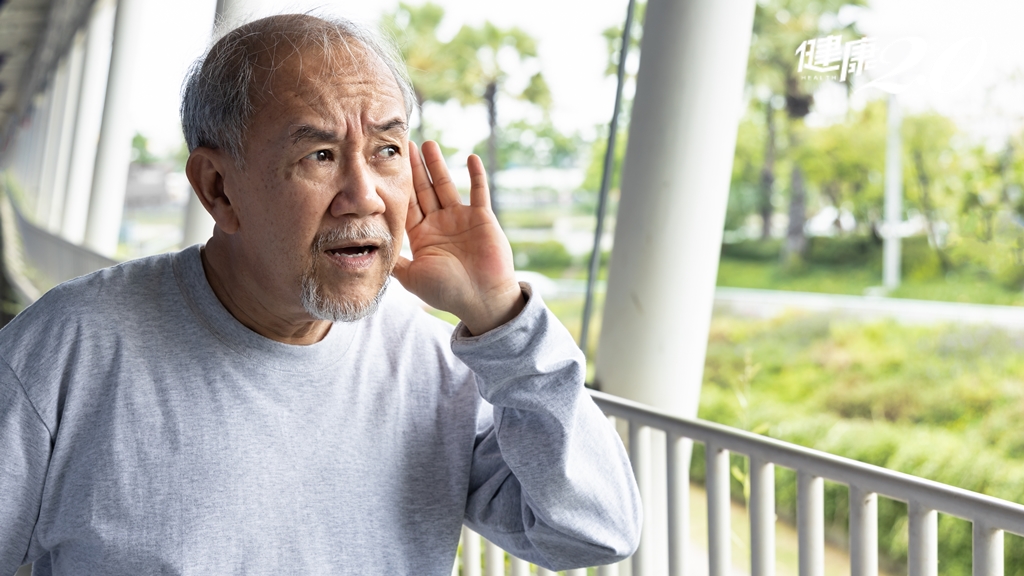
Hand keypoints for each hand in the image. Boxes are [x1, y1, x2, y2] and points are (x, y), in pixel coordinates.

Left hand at [393, 141, 524, 334]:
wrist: (481, 300)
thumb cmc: (447, 292)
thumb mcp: (411, 277)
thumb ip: (392, 261)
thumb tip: (364, 253)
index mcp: (422, 236)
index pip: (406, 204)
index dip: (397, 185)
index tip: (386, 165)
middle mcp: (440, 224)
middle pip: (424, 190)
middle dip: (414, 168)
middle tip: (405, 144)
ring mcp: (462, 219)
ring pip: (446, 185)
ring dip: (437, 165)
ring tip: (428, 144)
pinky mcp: (482, 218)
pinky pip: (478, 191)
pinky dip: (476, 175)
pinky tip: (470, 157)